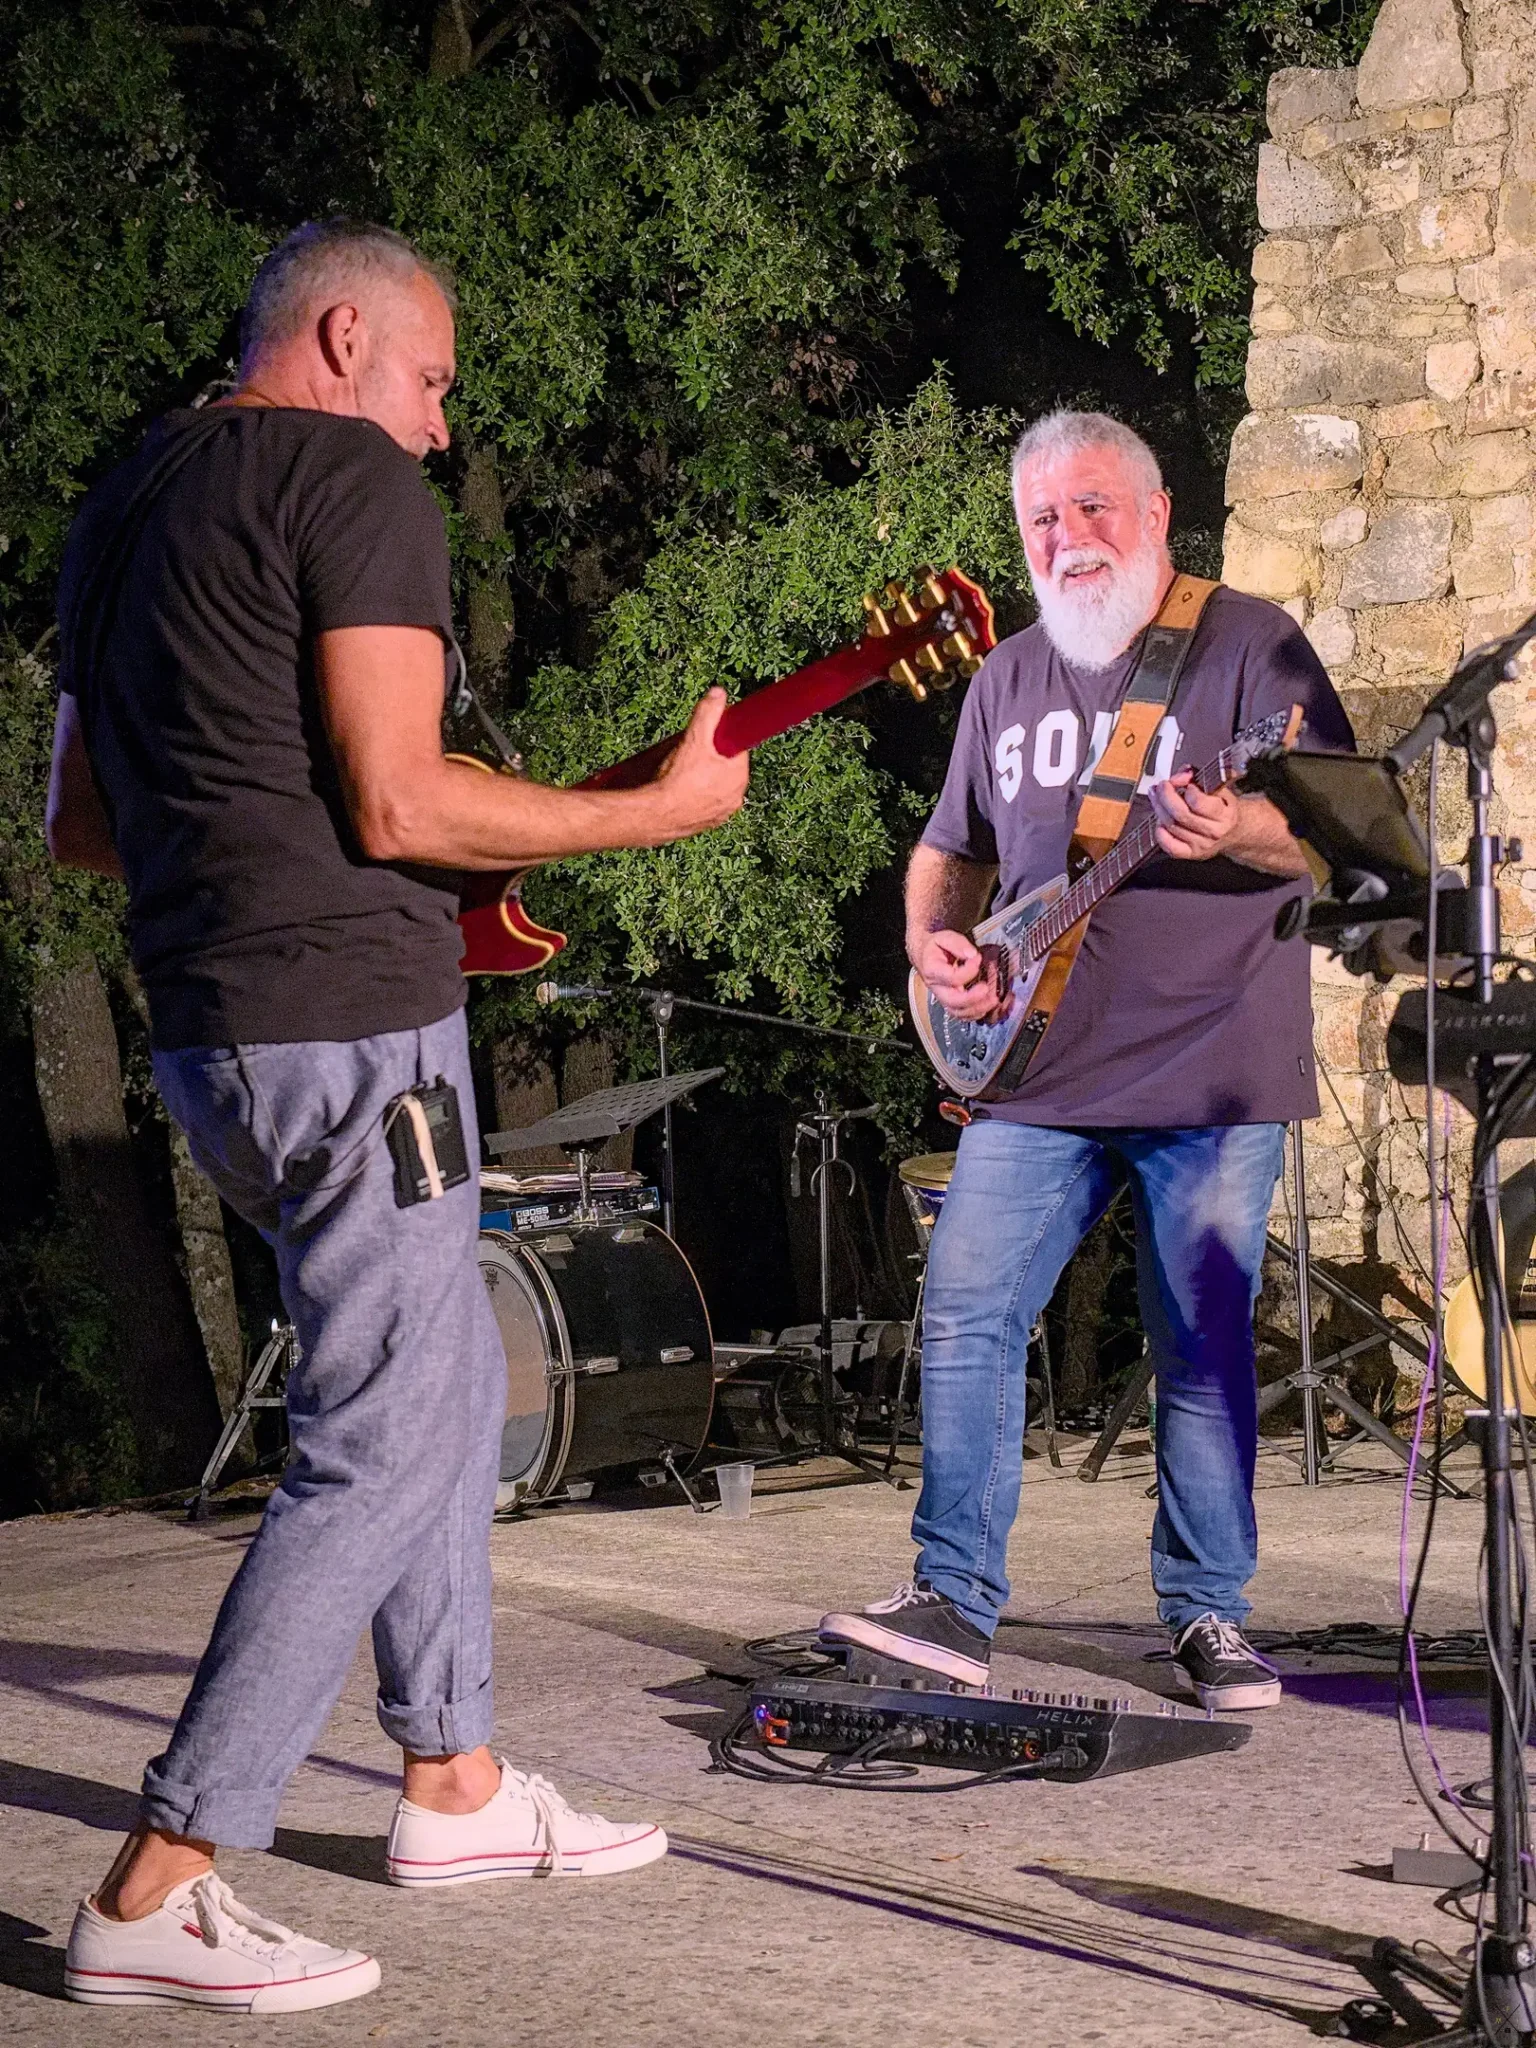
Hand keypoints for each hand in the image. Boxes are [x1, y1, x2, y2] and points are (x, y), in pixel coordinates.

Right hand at [645, 688, 749, 842]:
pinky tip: (678, 791)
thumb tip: (718, 694)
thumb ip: (707, 713)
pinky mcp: (705, 825)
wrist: (655, 816)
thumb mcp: (693, 738)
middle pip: (725, 768)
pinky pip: (704, 804)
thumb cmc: (677, 780)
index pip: (737, 749)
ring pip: (714, 787)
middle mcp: (735, 797)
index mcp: (738, 775)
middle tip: (688, 754)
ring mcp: (721, 813)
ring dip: (702, 778)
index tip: (706, 737)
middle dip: (709, 759)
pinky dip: (694, 797)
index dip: (720, 740)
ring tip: (679, 773)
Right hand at [913, 929, 1009, 1020]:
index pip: (952, 977)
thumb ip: (958, 944)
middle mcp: (936, 987)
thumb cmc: (934, 947)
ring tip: (992, 1000)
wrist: (923, 954)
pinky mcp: (950, 1001)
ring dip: (977, 1009)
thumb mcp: (943, 938)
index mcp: (933, 971)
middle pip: (953, 1001)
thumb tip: (972, 954)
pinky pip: (961, 1014)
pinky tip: (986, 1005)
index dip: (968, 970)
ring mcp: (943, 996)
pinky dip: (975, 1013)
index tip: (978, 958)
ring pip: (957, 1012)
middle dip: (972, 998)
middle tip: (986, 989)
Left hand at [1150, 770, 1239, 861]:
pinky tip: (1160, 821)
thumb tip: (1183, 773)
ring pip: (1171, 826)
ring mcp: (1201, 844)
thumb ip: (1201, 777)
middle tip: (1162, 786)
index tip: (1184, 781)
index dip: (1187, 789)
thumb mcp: (1220, 788)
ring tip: (1157, 796)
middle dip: (1166, 796)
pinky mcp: (1190, 853)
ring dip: (1159, 808)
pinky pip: (1169, 845)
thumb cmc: (1224, 808)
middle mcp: (1213, 831)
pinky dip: (1160, 832)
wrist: (1234, 831)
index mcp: (1224, 814)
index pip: (1198, 802)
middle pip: (1180, 814)